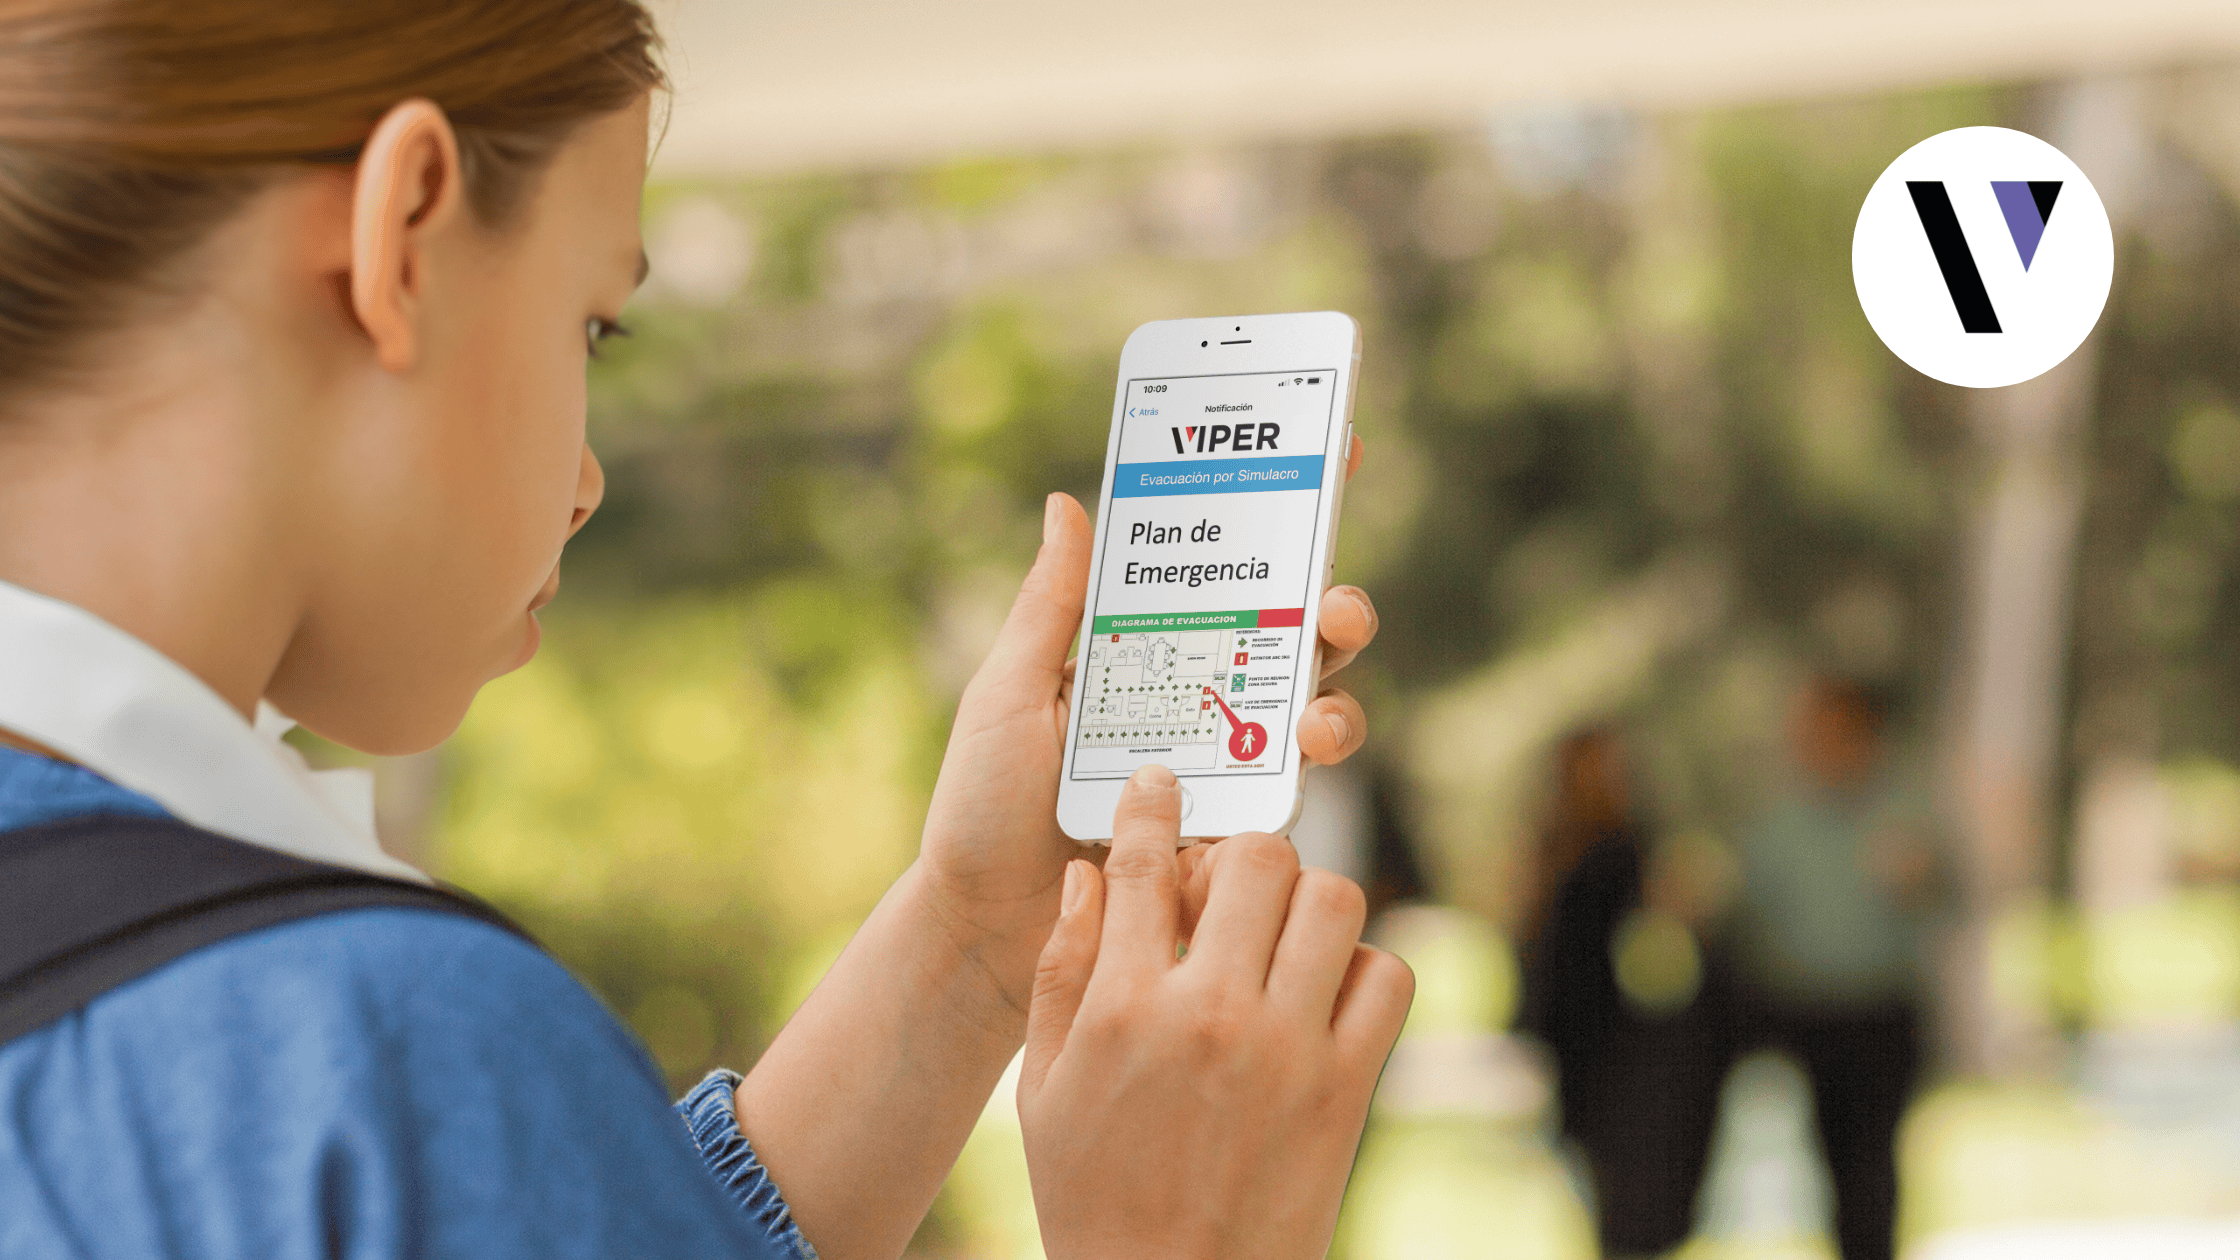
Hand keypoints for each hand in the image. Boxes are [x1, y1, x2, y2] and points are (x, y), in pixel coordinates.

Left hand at [912, 437, 1378, 1021]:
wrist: (985, 925)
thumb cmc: (982, 806)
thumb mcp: (1008, 691)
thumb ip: (1050, 608)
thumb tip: (1068, 502)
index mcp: (1146, 651)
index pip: (1225, 572)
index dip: (1283, 514)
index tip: (1332, 453)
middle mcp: (1196, 699)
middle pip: (1293, 637)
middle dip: (1336, 609)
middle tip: (1334, 607)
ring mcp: (1222, 766)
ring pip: (1311, 711)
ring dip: (1335, 699)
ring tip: (1315, 713)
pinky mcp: (1234, 833)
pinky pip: (1290, 795)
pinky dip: (1302, 772)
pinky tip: (1289, 770)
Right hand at [1018, 765, 1414, 1259]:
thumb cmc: (1094, 1195)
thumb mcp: (1043, 1089)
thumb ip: (1061, 973)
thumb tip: (1085, 877)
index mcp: (1123, 1007)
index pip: (1145, 863)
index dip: (1154, 805)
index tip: (1163, 787)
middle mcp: (1210, 1014)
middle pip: (1258, 858)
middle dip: (1245, 854)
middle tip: (1236, 883)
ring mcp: (1287, 1050)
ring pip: (1334, 900)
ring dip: (1311, 902)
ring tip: (1286, 935)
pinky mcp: (1347, 1089)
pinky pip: (1388, 978)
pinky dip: (1366, 970)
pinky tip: (1328, 993)